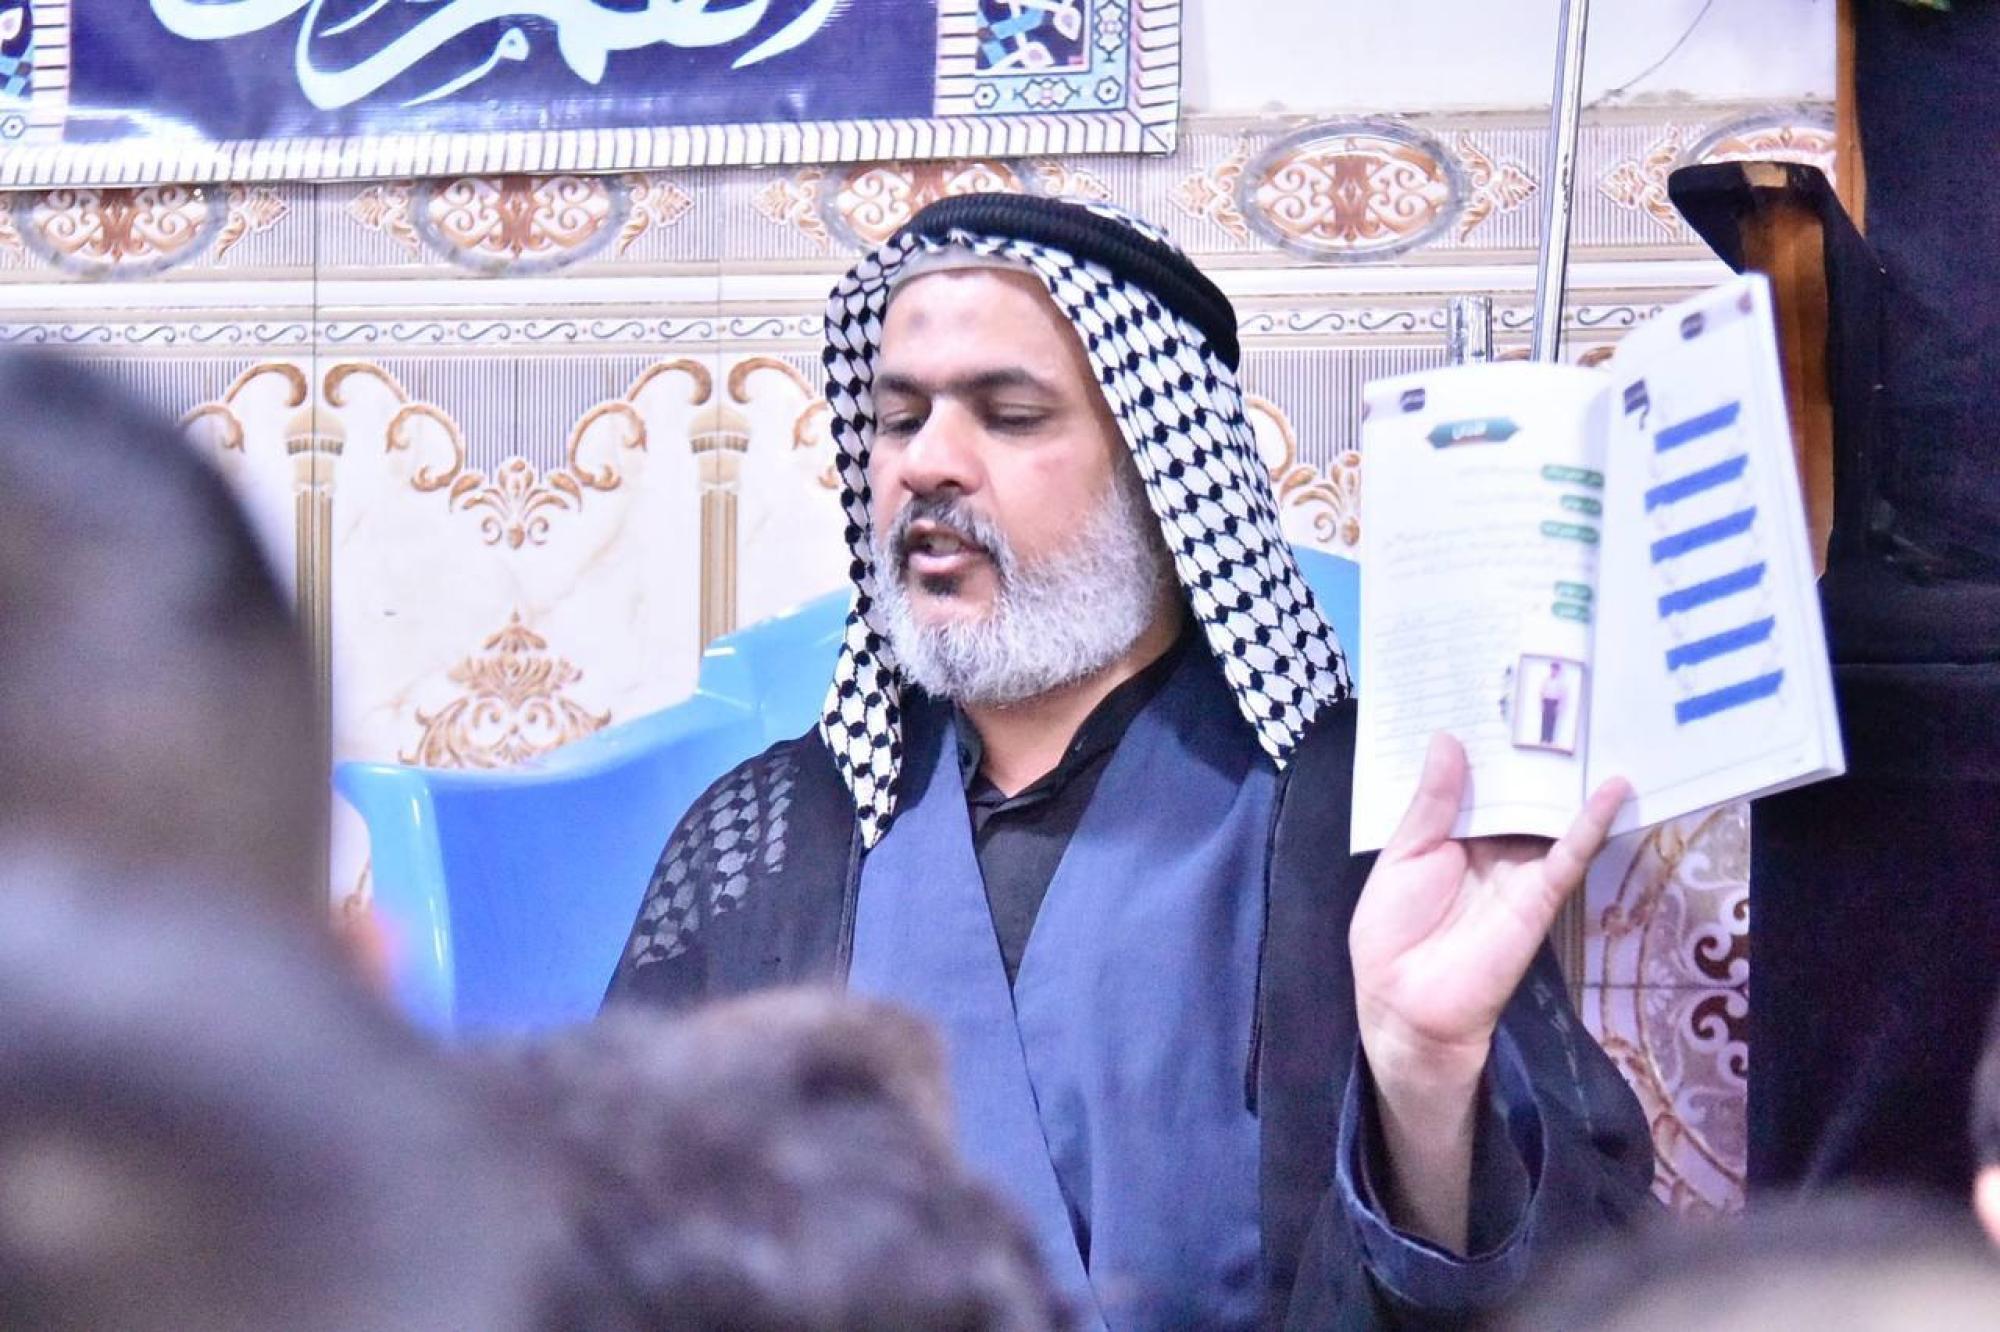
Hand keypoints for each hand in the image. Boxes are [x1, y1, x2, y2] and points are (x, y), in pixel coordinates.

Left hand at [1347, 733, 1627, 1250]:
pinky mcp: (1539, 893)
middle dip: (1533, 746)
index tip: (1498, 686)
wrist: (1406, 1003)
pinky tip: (1615, 787)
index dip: (1486, 738)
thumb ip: (1432, 802)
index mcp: (1450, 832)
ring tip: (1592, 715)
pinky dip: (1592, 822)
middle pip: (1518, 787)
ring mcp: (1518, 866)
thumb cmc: (1390, 930)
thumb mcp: (1403, 854)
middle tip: (1555, 683)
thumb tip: (1449, 738)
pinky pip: (1570, 853)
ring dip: (1567, 773)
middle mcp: (1489, 843)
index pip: (1476, 776)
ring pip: (1548, 811)